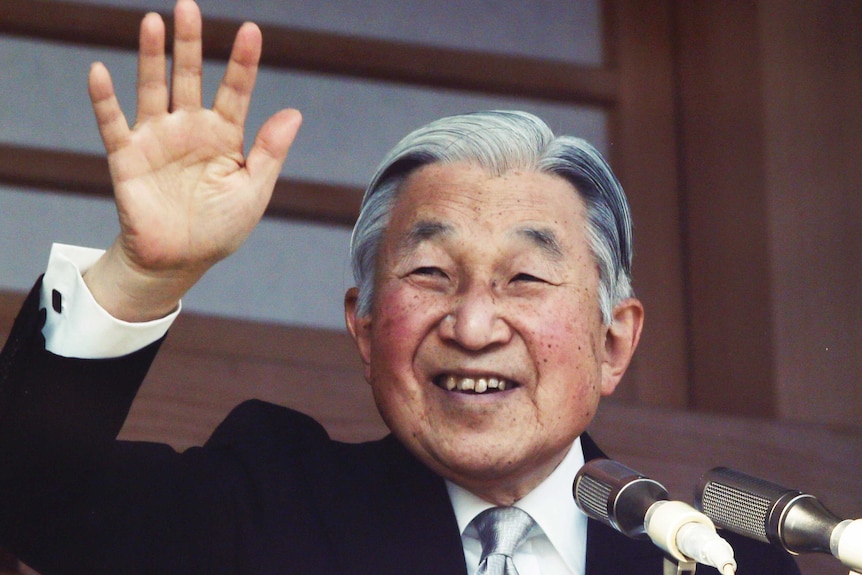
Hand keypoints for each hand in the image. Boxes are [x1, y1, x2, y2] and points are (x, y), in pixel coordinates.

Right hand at [84, 0, 301, 321]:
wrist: (179, 262)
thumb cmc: (220, 228)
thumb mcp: (254, 191)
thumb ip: (270, 152)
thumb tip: (294, 112)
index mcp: (224, 136)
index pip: (235, 91)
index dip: (243, 62)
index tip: (251, 31)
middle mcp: (190, 129)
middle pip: (189, 77)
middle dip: (190, 44)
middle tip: (189, 7)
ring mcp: (157, 140)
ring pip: (153, 89)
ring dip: (151, 57)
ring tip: (152, 22)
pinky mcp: (127, 158)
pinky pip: (113, 124)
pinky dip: (104, 99)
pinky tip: (99, 72)